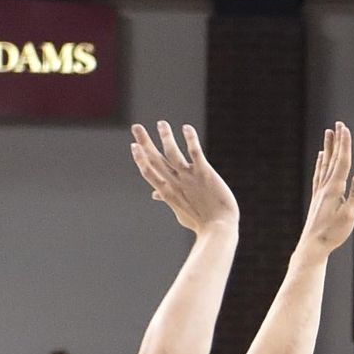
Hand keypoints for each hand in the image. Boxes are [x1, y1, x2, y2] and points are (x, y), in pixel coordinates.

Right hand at [130, 121, 236, 235]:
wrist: (219, 230)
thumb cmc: (200, 221)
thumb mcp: (179, 210)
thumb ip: (167, 198)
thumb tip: (155, 194)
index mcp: (169, 192)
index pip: (150, 173)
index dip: (141, 159)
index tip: (134, 145)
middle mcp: (176, 183)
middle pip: (156, 160)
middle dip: (145, 143)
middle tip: (136, 127)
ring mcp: (190, 178)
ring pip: (173, 154)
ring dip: (166, 138)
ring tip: (161, 124)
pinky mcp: (205, 174)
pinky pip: (196, 154)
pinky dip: (191, 140)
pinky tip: (186, 128)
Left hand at [296, 123, 353, 257]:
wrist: (313, 245)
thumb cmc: (331, 234)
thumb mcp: (348, 216)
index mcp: (334, 189)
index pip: (342, 162)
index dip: (345, 144)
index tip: (345, 129)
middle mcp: (325, 187)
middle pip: (332, 158)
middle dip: (336, 141)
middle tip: (338, 125)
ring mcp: (320, 191)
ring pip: (325, 164)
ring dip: (328, 148)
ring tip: (328, 135)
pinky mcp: (317, 197)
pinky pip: (319, 174)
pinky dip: (321, 163)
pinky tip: (321, 158)